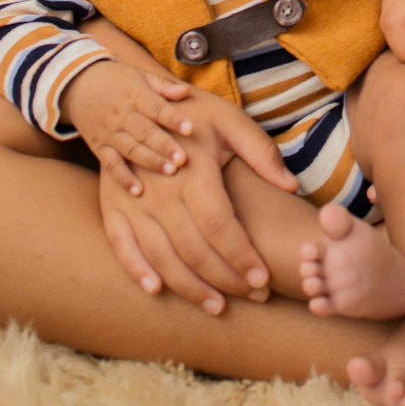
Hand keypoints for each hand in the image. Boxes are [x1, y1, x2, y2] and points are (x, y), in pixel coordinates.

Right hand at [62, 59, 194, 192]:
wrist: (77, 86)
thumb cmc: (116, 79)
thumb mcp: (139, 75)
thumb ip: (163, 85)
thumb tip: (186, 91)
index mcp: (135, 95)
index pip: (156, 107)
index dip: (173, 118)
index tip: (190, 129)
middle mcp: (122, 115)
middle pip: (145, 132)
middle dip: (164, 146)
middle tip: (183, 159)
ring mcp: (110, 133)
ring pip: (131, 149)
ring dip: (150, 161)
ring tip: (170, 171)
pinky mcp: (100, 147)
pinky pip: (111, 164)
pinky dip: (123, 178)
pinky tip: (137, 190)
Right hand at [98, 90, 298, 309]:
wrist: (133, 99)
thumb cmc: (191, 113)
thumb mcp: (229, 119)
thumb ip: (261, 152)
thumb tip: (291, 185)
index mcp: (192, 171)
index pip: (219, 226)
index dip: (242, 256)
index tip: (264, 279)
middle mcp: (160, 190)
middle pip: (194, 248)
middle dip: (226, 279)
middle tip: (252, 296)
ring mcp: (132, 200)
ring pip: (161, 256)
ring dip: (189, 286)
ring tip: (217, 306)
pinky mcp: (113, 206)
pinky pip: (122, 246)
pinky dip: (137, 271)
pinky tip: (157, 291)